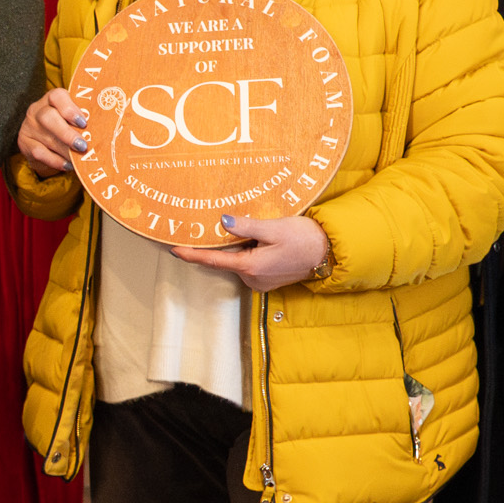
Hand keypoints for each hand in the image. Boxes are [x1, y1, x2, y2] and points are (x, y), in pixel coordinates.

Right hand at [17, 89, 88, 174]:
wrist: (44, 141)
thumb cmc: (66, 126)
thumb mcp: (73, 118)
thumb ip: (85, 118)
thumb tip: (105, 128)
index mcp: (51, 99)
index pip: (57, 96)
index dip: (70, 109)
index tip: (83, 122)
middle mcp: (37, 110)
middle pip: (48, 117)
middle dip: (67, 133)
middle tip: (82, 145)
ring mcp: (29, 126)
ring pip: (46, 138)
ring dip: (65, 150)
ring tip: (79, 159)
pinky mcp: (24, 143)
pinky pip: (40, 153)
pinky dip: (56, 161)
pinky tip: (68, 165)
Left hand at [171, 213, 329, 292]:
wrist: (330, 253)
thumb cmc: (305, 238)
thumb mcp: (275, 227)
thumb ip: (247, 226)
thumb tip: (223, 221)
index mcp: (250, 266)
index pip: (212, 260)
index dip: (191, 254)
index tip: (173, 248)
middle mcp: (252, 278)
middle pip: (227, 259)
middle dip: (223, 244)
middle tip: (222, 224)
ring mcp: (260, 281)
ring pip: (240, 261)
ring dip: (241, 247)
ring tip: (256, 230)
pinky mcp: (268, 280)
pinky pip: (251, 265)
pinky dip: (251, 253)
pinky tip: (263, 240)